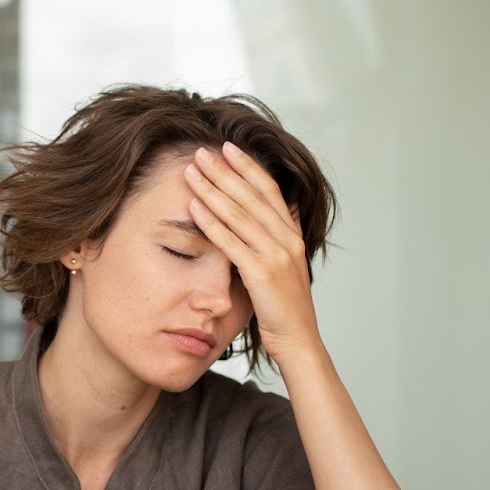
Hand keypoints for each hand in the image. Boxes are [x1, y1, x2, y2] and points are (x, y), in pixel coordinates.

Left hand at [183, 141, 322, 364]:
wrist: (298, 341)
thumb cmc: (286, 308)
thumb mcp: (288, 266)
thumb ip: (283, 237)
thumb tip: (284, 210)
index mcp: (291, 235)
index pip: (269, 190)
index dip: (248, 167)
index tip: (228, 148)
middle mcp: (285, 239)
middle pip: (251, 195)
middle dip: (225, 171)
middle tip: (201, 152)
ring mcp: (275, 255)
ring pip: (239, 214)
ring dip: (213, 189)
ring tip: (191, 172)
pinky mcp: (261, 273)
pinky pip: (231, 242)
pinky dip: (211, 222)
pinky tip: (193, 207)